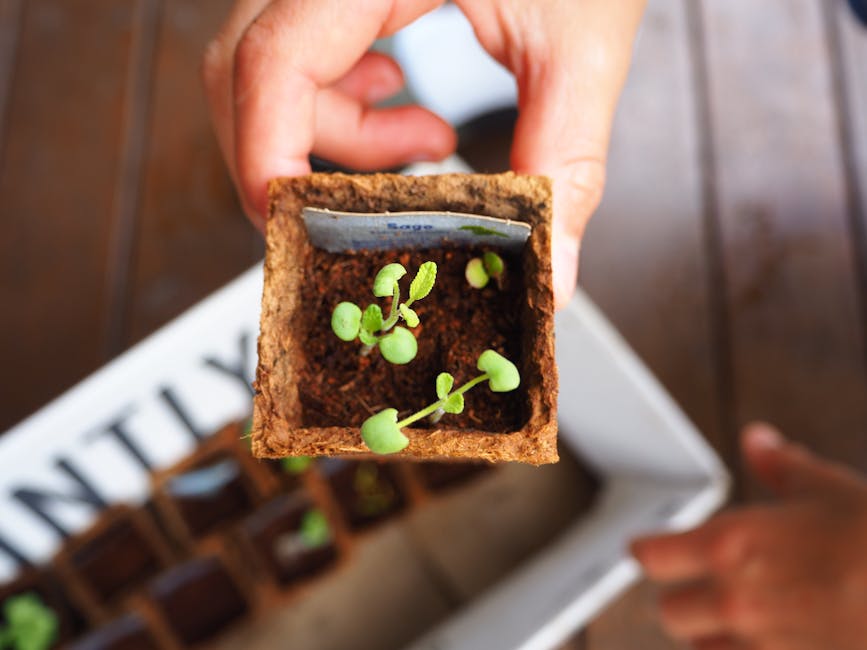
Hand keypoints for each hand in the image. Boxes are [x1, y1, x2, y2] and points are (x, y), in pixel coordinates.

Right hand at [201, 0, 645, 307]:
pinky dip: (345, 94)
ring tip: (425, 142)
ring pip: (270, 60)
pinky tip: (407, 99)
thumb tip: (551, 268)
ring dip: (334, 129)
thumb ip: (565, 157)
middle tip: (348, 214)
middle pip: (247, 66)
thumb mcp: (581, 38)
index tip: (295, 229)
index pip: (270, 58)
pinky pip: (305, 42)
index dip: (267, 156)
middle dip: (294, 156)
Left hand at [632, 423, 866, 649]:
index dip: (647, 551)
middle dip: (684, 599)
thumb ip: (782, 467)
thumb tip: (757, 441)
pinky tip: (781, 641)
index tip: (649, 551)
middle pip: (670, 612)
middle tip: (706, 588)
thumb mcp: (831, 490)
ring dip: (714, 638)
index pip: (650, 556)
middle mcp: (735, 601)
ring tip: (744, 622)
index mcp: (731, 546)